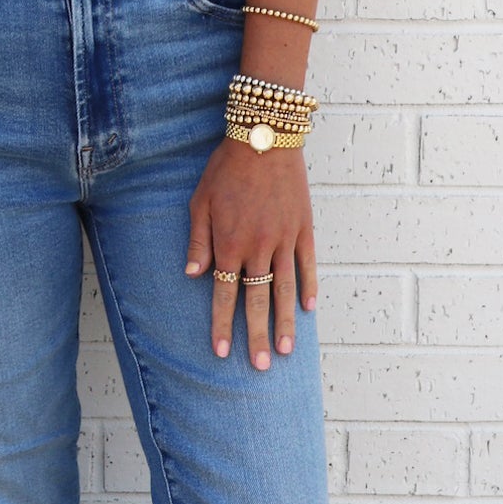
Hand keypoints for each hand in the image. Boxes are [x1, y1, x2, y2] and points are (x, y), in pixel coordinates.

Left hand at [185, 138, 317, 369]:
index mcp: (230, 243)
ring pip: (285, 289)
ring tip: (286, 351)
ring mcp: (284, 239)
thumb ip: (199, 241)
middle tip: (260, 366)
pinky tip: (309, 309)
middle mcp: (258, 247)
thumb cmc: (226, 168)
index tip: (221, 352)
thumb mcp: (201, 201)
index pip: (224, 294)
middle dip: (257, 335)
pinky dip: (308, 287)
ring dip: (285, 322)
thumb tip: (194, 274)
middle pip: (258, 300)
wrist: (265, 137)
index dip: (222, 324)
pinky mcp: (303, 228)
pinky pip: (307, 264)